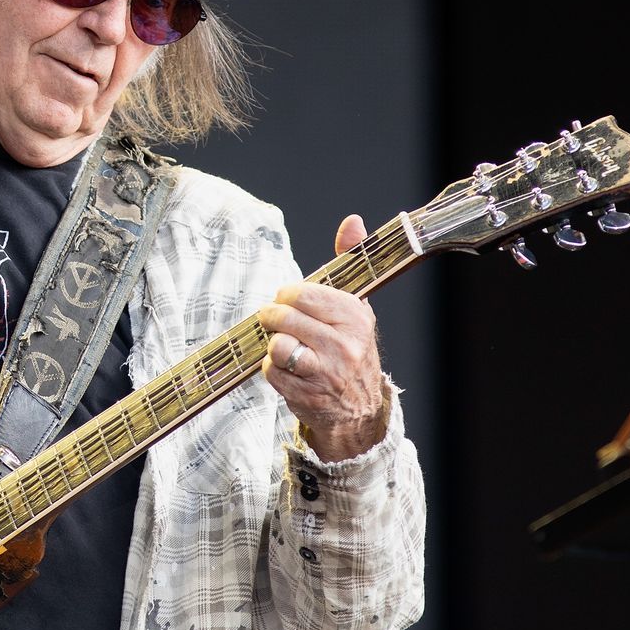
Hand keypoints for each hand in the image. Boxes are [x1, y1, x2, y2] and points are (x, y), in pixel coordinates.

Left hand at [259, 214, 388, 461]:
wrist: (359, 408)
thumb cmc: (350, 347)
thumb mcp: (356, 306)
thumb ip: (349, 262)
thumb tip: (352, 221)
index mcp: (356, 317)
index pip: (303, 293)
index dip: (287, 295)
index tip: (288, 299)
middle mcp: (344, 345)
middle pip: (284, 318)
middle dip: (272, 317)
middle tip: (275, 320)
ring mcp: (326, 373)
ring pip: (277, 345)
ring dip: (272, 345)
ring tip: (284, 345)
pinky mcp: (307, 396)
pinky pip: (270, 372)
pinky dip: (271, 369)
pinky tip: (287, 369)